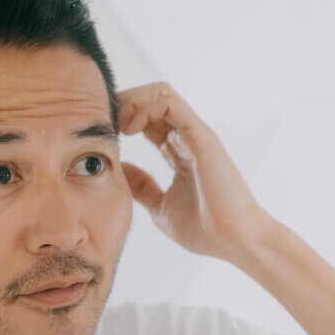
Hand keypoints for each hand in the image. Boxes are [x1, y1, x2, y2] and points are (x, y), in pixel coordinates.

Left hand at [118, 82, 274, 260]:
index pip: (146, 119)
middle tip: (103, 125)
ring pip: (160, 93)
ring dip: (131, 101)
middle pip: (151, 100)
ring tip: (117, 126)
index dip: (120, 120)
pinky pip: (169, 102)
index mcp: (178, 152)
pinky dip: (145, 106)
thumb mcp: (160, 207)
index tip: (100, 136)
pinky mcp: (200, 134)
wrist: (234, 241)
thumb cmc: (206, 229)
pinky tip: (131, 128)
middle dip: (122, 104)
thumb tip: (118, 169)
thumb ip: (142, 187)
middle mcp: (186, 138)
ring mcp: (194, 134)